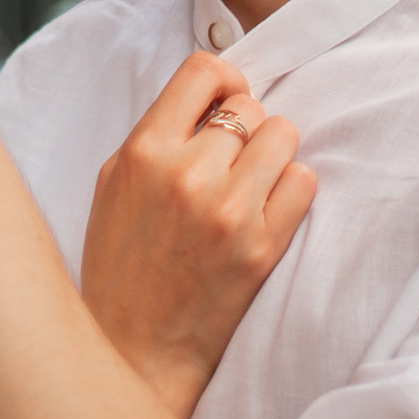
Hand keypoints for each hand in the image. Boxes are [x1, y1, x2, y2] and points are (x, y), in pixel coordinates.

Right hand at [78, 53, 315, 418]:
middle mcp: (188, 174)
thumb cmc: (120, 263)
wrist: (135, 346)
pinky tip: (265, 208)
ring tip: (249, 182)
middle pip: (250, 106)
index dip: (222, 79)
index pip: (204, 71)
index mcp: (145, 152)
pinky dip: (290, 188)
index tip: (223, 100)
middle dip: (243, 127)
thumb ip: (158, 135)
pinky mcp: (263, 247)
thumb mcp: (114, 183)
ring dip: (271, 154)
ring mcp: (229, 211)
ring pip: (283, 135)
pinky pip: (304, 181)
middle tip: (229, 159)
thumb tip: (211, 98)